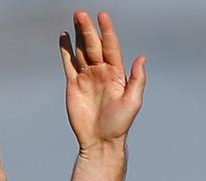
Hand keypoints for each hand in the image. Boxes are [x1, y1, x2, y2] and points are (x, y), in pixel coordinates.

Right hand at [59, 11, 145, 151]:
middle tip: (81, 14)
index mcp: (116, 74)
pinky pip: (69, 64)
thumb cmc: (119, 124)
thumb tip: (141, 59)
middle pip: (93, 46)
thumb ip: (137, 80)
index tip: (103, 16)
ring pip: (81, 51)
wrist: (100, 141)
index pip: (111, 47)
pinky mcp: (74, 84)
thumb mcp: (133, 102)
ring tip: (75, 17)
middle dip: (88, 30)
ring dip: (77, 35)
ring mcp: (87, 77)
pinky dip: (65, 50)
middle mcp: (101, 72)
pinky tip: (63, 37)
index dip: (107, 32)